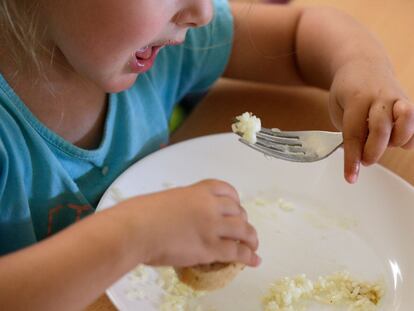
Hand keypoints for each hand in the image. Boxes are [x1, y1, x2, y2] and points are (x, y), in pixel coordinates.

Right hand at [120, 180, 259, 267]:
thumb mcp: (167, 200)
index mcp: (199, 190)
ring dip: (251, 238)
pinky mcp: (211, 247)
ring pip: (243, 230)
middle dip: (243, 220)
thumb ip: (183, 206)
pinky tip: (254, 259)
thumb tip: (183, 218)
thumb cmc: (141, 214)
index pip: (227, 190)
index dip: (235, 201)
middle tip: (243, 229)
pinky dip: (248, 256)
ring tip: (253, 245)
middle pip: (238, 211)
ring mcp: (213, 226)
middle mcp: (210, 205)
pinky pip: (237, 251)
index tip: (236, 207)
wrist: (135, 229)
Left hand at [328, 60, 413, 182]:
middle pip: (381, 128)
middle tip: (365, 161)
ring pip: (407, 119)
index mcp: (357, 98)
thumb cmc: (348, 92)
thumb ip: (350, 131)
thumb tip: (359, 158)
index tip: (350, 177)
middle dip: (373, 151)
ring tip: (386, 145)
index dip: (352, 158)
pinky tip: (403, 144)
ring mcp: (398, 98)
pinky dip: (412, 136)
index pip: (354, 133)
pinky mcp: (409, 103)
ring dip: (397, 140)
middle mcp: (380, 97)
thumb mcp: (338, 109)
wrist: (363, 65)